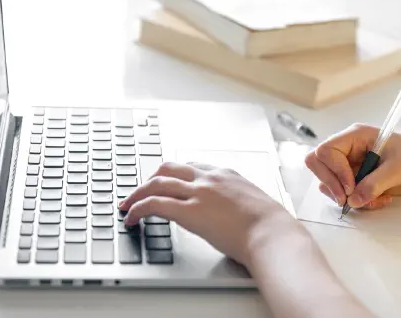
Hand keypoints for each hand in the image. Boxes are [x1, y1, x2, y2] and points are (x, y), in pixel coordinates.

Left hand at [119, 161, 299, 266]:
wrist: (273, 234)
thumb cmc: (270, 226)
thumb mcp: (254, 205)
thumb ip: (238, 204)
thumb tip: (235, 217)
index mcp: (227, 174)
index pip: (192, 166)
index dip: (175, 175)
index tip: (167, 183)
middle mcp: (210, 178)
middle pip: (169, 167)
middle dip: (151, 178)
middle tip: (140, 191)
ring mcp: (198, 192)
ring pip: (157, 182)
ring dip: (137, 193)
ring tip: (128, 205)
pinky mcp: (189, 212)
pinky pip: (154, 204)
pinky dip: (138, 209)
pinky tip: (132, 218)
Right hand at [305, 123, 400, 209]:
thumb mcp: (398, 169)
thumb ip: (373, 184)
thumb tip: (353, 200)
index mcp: (355, 136)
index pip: (326, 151)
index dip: (335, 171)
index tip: (351, 186)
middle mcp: (349, 150)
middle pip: (318, 165)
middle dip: (332, 185)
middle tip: (348, 198)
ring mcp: (352, 166)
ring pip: (330, 184)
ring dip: (347, 197)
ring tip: (372, 199)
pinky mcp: (358, 181)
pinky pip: (346, 195)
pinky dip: (359, 202)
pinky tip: (380, 199)